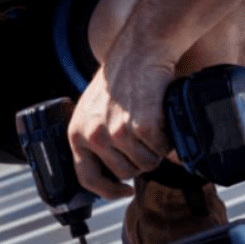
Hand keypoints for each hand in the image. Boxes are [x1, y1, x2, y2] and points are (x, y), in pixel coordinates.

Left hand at [68, 56, 173, 198]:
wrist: (139, 52)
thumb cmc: (120, 79)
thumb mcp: (93, 110)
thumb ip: (96, 138)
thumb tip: (113, 171)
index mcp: (77, 133)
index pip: (87, 178)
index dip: (108, 191)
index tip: (123, 190)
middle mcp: (94, 136)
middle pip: (124, 173)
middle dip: (139, 161)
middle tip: (145, 141)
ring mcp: (117, 132)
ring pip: (145, 164)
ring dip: (155, 150)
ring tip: (152, 126)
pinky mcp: (142, 127)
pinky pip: (162, 149)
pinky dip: (167, 139)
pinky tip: (161, 120)